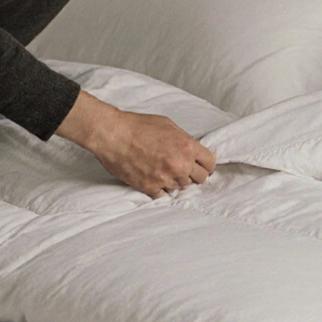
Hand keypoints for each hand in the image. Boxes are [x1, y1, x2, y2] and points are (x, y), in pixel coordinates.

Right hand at [56, 91, 215, 198]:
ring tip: (166, 171)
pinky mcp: (149, 186)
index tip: (202, 165)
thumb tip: (194, 151)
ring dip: (177, 181)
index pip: (210, 164)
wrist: (111, 134)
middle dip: (194, 174)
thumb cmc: (137, 126)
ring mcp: (165, 177)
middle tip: (184, 169)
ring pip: (182, 187)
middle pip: (200, 179)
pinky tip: (157, 180)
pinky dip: (162, 188)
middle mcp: (179, 164)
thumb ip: (185, 140)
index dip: (206, 164)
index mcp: (187, 147)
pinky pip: (164, 195)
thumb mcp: (169, 126)